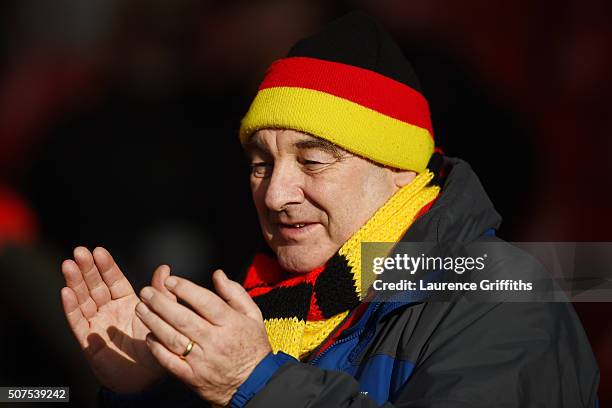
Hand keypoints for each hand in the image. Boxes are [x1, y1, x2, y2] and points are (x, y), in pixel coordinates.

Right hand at [60, 246, 175, 392]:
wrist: (147, 379)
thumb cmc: (156, 346)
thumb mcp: (162, 317)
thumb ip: (162, 294)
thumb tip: (164, 268)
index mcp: (127, 301)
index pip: (114, 279)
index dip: (106, 265)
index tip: (98, 250)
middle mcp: (109, 309)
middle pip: (95, 285)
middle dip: (87, 268)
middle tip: (79, 251)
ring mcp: (96, 323)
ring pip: (83, 299)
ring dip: (74, 282)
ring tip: (68, 265)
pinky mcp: (87, 340)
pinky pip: (77, 321)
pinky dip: (71, 306)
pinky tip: (65, 291)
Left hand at [135, 269, 271, 405]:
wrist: (255, 383)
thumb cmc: (253, 346)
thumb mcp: (253, 315)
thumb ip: (235, 292)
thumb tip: (218, 275)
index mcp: (231, 323)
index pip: (205, 302)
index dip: (186, 289)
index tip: (170, 281)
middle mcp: (216, 341)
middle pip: (184, 319)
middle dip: (161, 303)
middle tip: (146, 292)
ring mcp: (203, 361)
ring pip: (173, 339)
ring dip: (154, 322)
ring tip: (142, 309)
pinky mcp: (193, 377)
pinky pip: (170, 362)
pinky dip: (157, 349)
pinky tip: (149, 336)